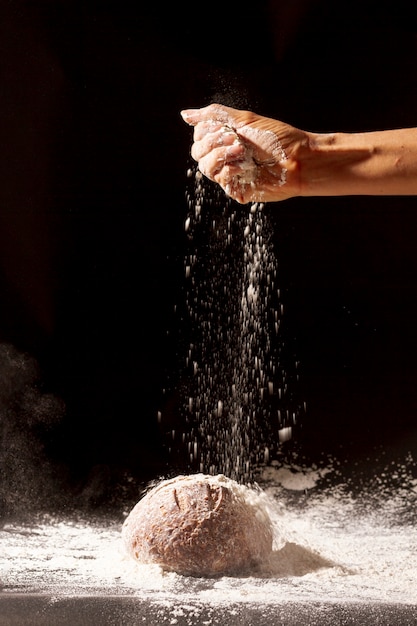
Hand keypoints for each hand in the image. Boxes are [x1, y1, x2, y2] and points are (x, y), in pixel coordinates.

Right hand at [181, 103, 306, 203]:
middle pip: (197, 153)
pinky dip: (230, 170)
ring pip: (205, 168)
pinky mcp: (237, 189)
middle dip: (214, 143)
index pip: (198, 136)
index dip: (208, 131)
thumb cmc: (276, 138)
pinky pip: (221, 180)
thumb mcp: (243, 119)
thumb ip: (214, 115)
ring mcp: (230, 174)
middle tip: (236, 139)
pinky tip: (246, 167)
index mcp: (225, 140)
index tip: (229, 127)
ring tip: (242, 152)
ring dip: (221, 156)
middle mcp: (225, 157)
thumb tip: (184, 115)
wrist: (298, 158)